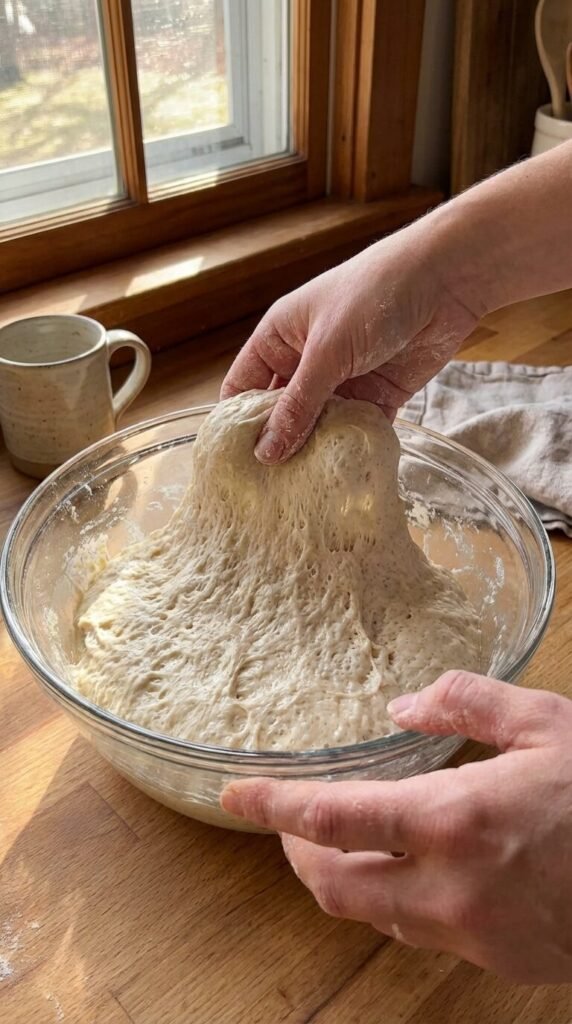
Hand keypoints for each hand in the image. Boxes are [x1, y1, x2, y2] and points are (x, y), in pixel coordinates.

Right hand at [221, 222, 482, 463]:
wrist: (446, 280)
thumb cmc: (374, 295)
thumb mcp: (326, 352)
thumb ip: (298, 405)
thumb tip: (265, 453)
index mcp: (280, 339)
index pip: (243, 386)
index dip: (236, 422)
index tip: (233, 463)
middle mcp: (306, 361)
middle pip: (280, 413)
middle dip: (276, 445)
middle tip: (267, 489)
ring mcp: (343, 379)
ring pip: (318, 426)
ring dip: (314, 451)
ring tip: (302, 490)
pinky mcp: (378, 394)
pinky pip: (356, 428)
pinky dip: (351, 447)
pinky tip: (343, 474)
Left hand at [221, 672, 571, 983]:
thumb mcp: (545, 722)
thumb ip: (464, 702)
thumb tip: (401, 708)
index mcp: (454, 820)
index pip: (332, 818)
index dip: (274, 806)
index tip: (233, 794)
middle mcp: (450, 888)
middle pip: (334, 885)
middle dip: (298, 855)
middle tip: (291, 824)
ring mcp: (473, 935)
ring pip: (373, 915)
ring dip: (345, 879)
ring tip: (345, 843)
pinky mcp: (499, 960)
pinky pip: (423, 932)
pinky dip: (399, 900)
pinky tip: (420, 870)